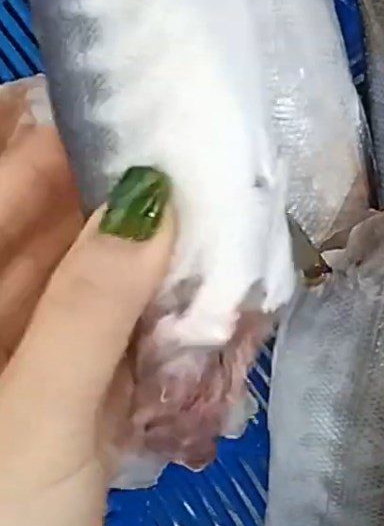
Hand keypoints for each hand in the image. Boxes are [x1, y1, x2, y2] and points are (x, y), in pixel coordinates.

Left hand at [0, 79, 173, 525]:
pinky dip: (165, 320)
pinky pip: (125, 344)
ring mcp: (39, 373)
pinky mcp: (85, 409)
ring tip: (209, 206)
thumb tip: (150, 197)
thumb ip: (87, 306)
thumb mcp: (32, 417)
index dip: (41, 153)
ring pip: (96, 291)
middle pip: (47, 242)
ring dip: (151, 261)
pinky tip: (208, 287)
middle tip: (182, 148)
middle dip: (112, 200)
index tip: (115, 108)